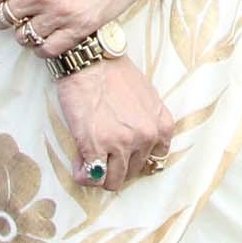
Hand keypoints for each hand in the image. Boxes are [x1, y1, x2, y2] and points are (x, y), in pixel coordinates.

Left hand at [0, 0, 177, 56]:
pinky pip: (48, 49)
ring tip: (35, 20)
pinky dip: (44, 46)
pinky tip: (49, 33)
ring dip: (24, 31)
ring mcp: (61, 13)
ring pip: (23, 37)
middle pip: (2, 19)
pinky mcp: (81, 27)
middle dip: (4, 15)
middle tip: (17, 9)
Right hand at [54, 57, 174, 189]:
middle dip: (115, 166)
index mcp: (162, 126)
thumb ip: (148, 122)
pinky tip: (79, 163)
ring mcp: (121, 144)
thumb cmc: (115, 73)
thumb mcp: (147, 96)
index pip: (153, 161)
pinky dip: (83, 175)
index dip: (134, 158)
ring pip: (112, 181)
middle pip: (131, 172)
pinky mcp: (96, 147)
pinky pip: (91, 178)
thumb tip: (136, 144)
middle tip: (101, 151)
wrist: (91, 61)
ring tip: (88, 158)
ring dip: (100, 173)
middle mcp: (146, 138)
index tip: (121, 152)